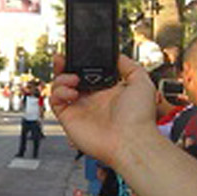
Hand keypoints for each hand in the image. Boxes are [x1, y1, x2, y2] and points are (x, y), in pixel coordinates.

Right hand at [50, 54, 156, 169]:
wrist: (131, 141)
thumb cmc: (139, 118)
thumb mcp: (141, 82)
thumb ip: (129, 66)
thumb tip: (117, 56)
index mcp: (106, 91)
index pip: (88, 72)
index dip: (81, 62)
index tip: (79, 54)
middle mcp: (91, 99)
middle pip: (69, 78)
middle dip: (63, 66)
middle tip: (62, 59)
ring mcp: (79, 108)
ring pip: (59, 87)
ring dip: (61, 78)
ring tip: (73, 79)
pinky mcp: (68, 117)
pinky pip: (55, 101)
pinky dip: (58, 93)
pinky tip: (72, 93)